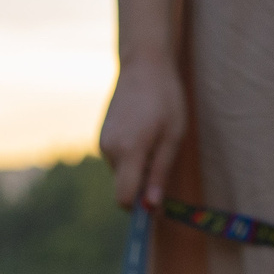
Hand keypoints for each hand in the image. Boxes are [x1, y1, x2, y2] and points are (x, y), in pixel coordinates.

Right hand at [99, 58, 188, 207]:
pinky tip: (142, 133)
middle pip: (124, 188)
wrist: (143, 64)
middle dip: (142, 185)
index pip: (124, 198)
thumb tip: (151, 206)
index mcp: (129, 150)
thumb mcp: (172, 137)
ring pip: (121, 174)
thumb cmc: (166, 98)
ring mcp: (102, 143)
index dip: (139, 208)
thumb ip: (160, 173)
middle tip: (162, 159)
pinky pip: (117, 160)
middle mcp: (110, 149)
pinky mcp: (101, 137)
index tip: (155, 207)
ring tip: (153, 139)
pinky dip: (130, 157)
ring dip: (138, 169)